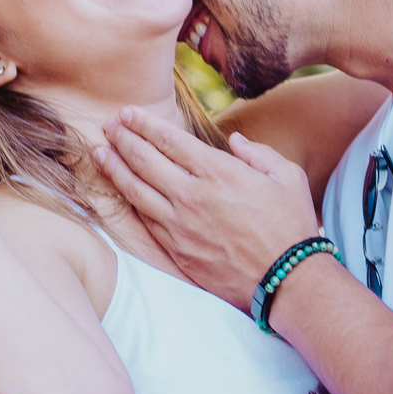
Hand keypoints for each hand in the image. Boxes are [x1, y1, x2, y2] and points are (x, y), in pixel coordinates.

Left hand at [96, 106, 319, 309]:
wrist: (288, 280)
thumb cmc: (292, 225)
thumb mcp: (287, 176)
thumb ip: (258, 153)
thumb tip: (235, 141)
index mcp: (218, 172)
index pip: (169, 140)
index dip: (145, 124)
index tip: (128, 112)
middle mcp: (192, 196)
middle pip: (144, 161)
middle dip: (123, 139)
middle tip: (108, 125)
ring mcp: (180, 226)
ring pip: (136, 191)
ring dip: (115, 169)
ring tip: (100, 153)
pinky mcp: (176, 252)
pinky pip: (144, 222)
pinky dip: (129, 203)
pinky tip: (121, 192)